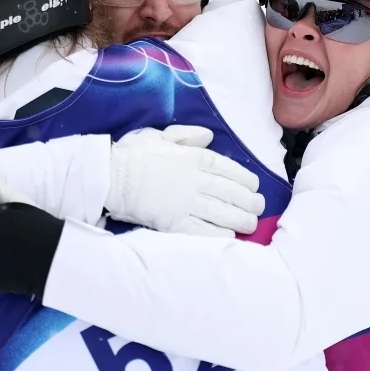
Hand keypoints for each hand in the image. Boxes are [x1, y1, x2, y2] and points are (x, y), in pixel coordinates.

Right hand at [105, 125, 265, 237]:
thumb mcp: (160, 135)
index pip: (228, 168)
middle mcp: (195, 181)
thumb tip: (208, 136)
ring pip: (222, 213)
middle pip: (231, 192)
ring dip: (241, 218)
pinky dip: (219, 233)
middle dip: (249, 201)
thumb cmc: (133, 154)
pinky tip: (230, 235)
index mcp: (192, 158)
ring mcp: (186, 203)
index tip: (254, 185)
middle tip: (258, 206)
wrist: (111, 177)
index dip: (244, 178)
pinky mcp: (174, 222)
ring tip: (250, 223)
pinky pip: (203, 231)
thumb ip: (186, 135)